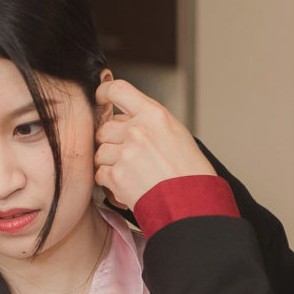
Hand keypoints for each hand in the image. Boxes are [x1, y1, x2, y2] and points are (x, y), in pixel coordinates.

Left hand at [94, 78, 214, 210]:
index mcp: (155, 115)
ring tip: (133, 173)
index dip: (104, 92)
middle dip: (111, 142)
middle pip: (104, 128)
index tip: (101, 99)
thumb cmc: (191, 173)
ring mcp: (126, 154)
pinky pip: (100, 174)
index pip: (118, 90)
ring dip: (110, 164)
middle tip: (128, 156)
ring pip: (100, 153)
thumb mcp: (176, 133)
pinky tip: (129, 185)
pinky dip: (110, 182)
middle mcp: (138, 131)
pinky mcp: (117, 176)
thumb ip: (149, 122)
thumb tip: (124, 120)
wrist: (194, 204)